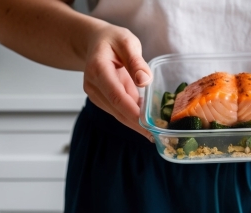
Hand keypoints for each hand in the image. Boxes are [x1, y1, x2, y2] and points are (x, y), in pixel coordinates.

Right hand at [83, 25, 153, 140]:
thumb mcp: (127, 42)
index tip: (147, 122)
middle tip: (157, 135)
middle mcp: (93, 85)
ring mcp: (96, 94)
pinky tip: (148, 123)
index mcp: (98, 68)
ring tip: (156, 132)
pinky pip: (119, 111)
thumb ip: (136, 61)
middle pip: (117, 109)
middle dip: (137, 124)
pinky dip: (133, 118)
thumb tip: (144, 81)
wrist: (95, 43)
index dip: (131, 110)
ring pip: (118, 114)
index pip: (115, 94)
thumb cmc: (112, 41)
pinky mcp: (102, 100)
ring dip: (137, 124)